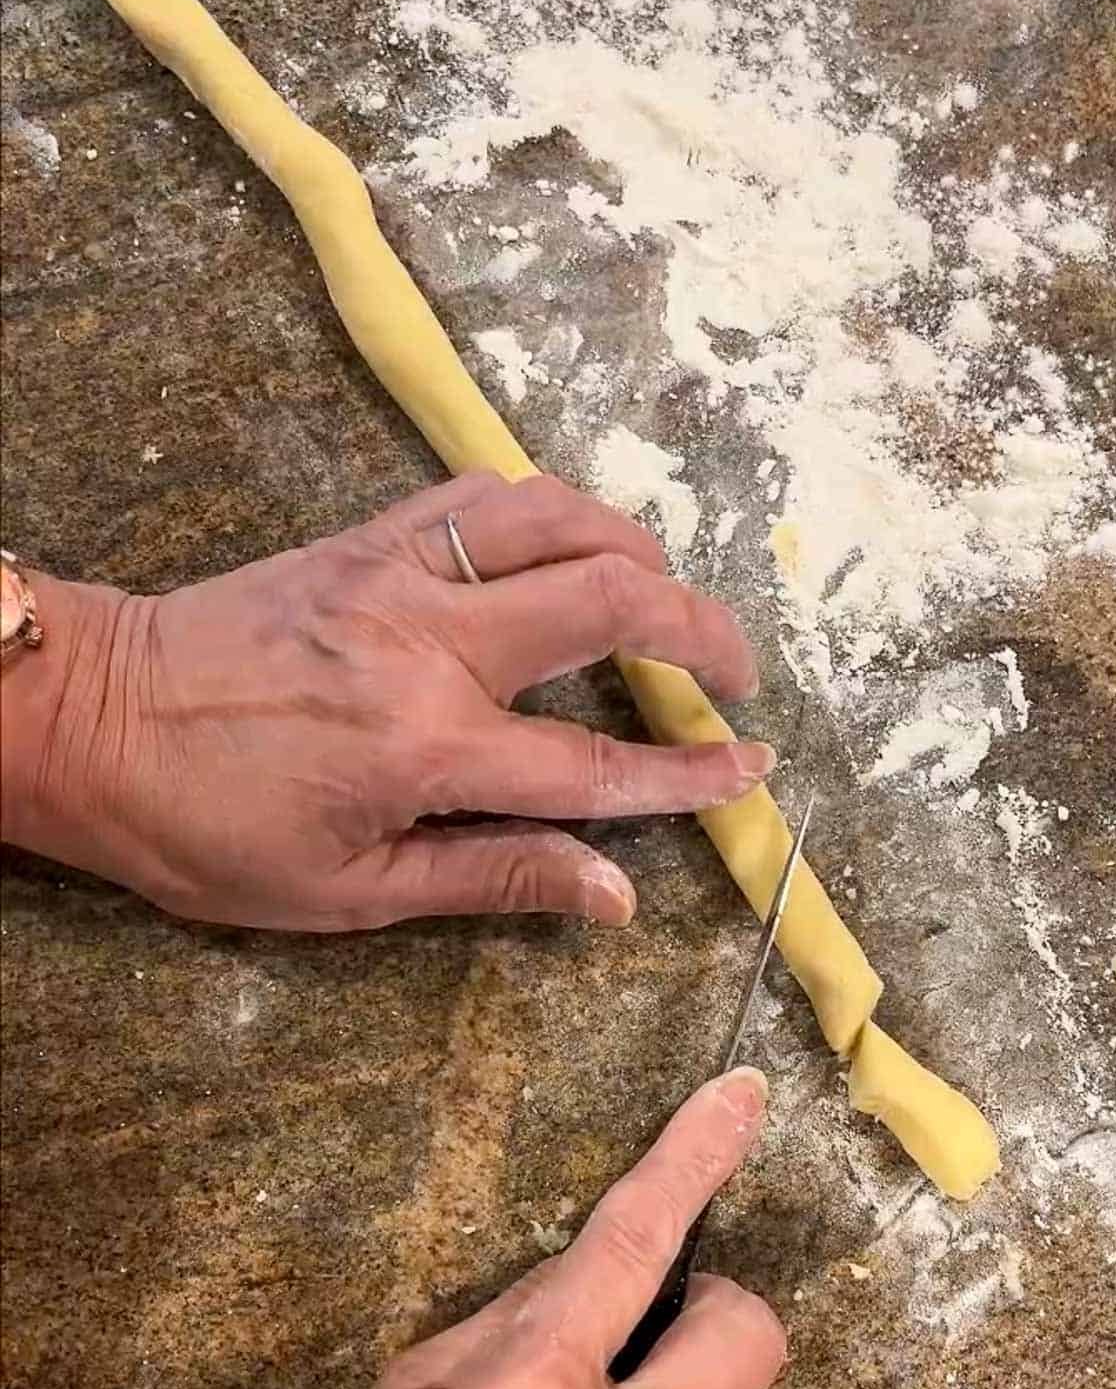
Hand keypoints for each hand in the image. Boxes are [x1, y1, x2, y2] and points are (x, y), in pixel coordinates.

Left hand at [1, 474, 770, 928]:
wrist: (90, 722)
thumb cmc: (207, 831)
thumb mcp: (349, 892)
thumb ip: (493, 876)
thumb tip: (615, 894)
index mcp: (425, 748)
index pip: (594, 761)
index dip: (688, 773)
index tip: (752, 769)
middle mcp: (428, 642)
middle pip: (610, 602)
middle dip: (702, 632)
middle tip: (738, 673)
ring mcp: (396, 572)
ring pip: (557, 518)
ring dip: (636, 550)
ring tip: (665, 600)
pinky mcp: (365, 537)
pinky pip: (481, 495)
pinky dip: (549, 511)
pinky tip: (567, 546)